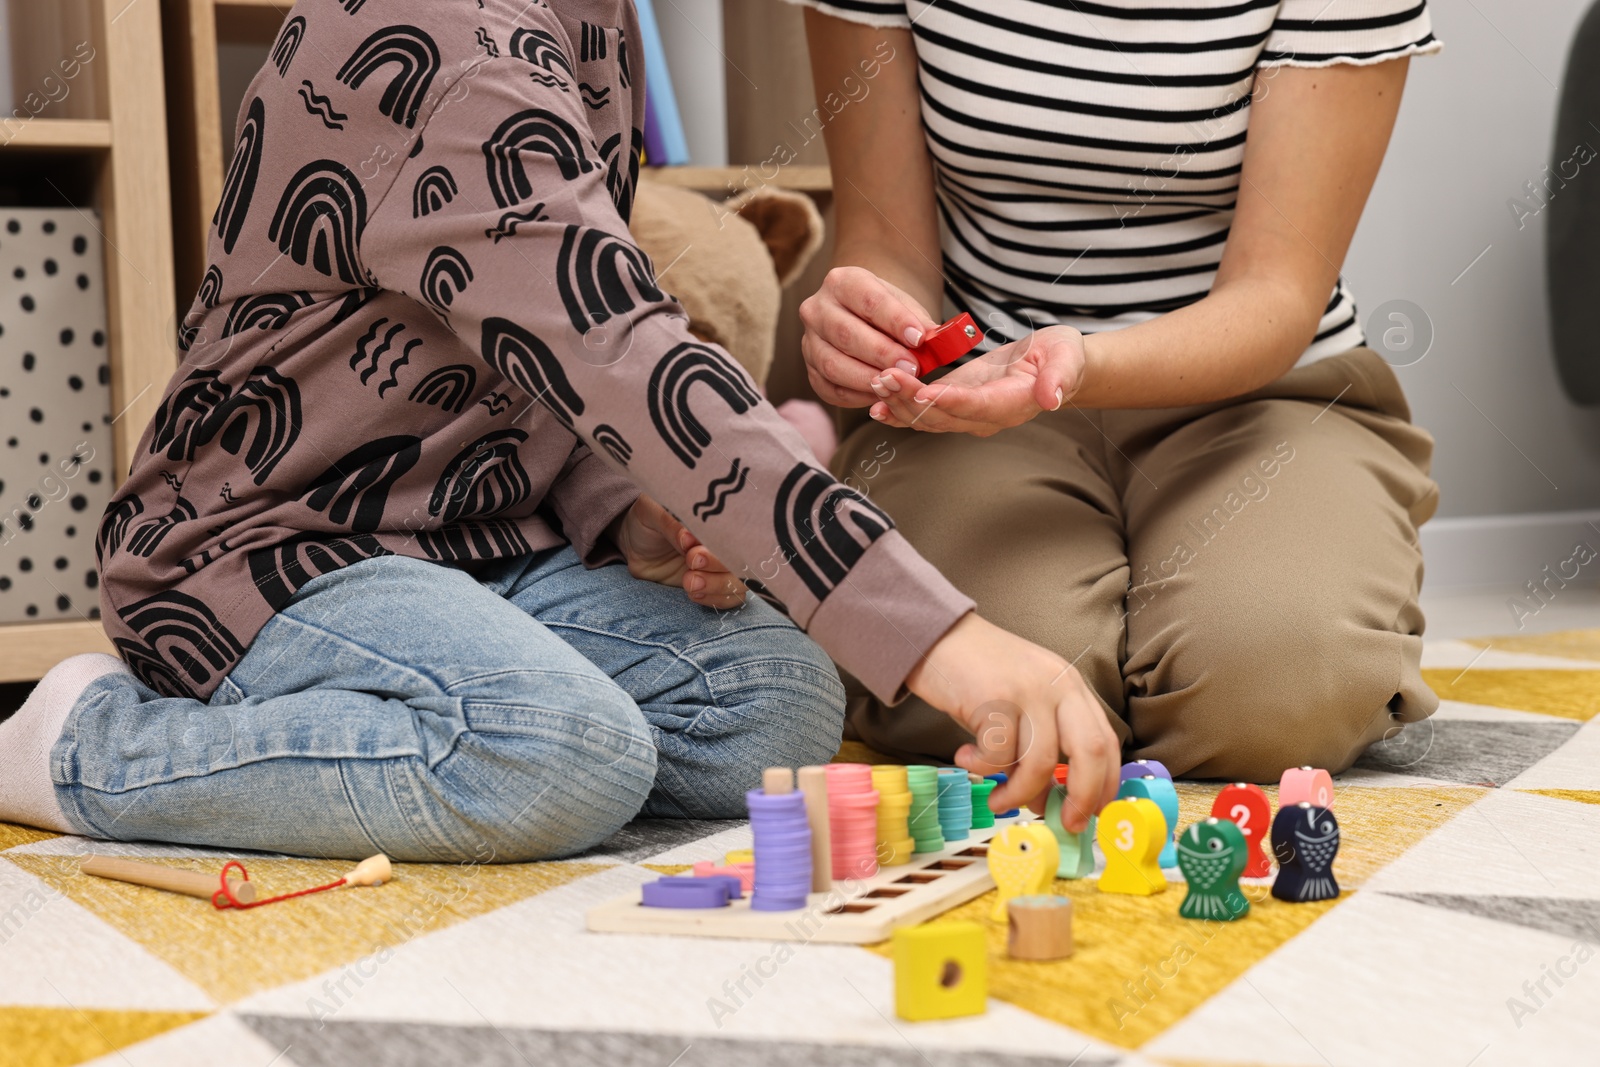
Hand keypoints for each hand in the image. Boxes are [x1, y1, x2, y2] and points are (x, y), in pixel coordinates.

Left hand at [610, 495, 746, 608]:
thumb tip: (688, 538)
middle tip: (691, 567)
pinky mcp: (712, 586)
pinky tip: (693, 595)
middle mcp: (724, 545)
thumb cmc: (646, 521)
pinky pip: (728, 599)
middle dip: (719, 568)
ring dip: (717, 587)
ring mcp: (720, 567)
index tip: (694, 553)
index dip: (720, 547)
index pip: (734, 535)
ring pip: (739, 583)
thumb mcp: (652, 514)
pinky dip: (714, 600)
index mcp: (716, 521)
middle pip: (742, 562)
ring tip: (689, 583)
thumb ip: (670, 524)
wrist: (634, 545)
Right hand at [799, 266, 941, 406]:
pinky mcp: (810, 370)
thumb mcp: (904, 308)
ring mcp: (809, 341)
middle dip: (882, 354)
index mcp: (842, 282)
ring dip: (868, 378)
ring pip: (833, 364)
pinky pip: (829, 388)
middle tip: (911, 368)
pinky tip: (880, 395)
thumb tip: (938, 341)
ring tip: (896, 384)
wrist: (861, 320)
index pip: (868, 300)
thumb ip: (920, 323)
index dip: (894, 320)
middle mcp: (817, 309)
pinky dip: (856, 395)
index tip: (918, 338)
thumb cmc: (885, 313)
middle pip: (846, 333)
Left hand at [868, 325, 1085, 435]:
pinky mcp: (954, 404)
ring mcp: (967, 415)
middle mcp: (986, 417)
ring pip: (928, 419)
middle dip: (910, 400)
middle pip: (942, 417)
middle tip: (883, 378)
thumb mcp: (1068, 357)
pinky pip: (924, 414)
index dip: (949, 402)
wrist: (1054, 366)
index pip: (976, 406)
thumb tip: (1051, 399)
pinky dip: (900, 409)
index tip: (923, 393)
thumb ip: (1060, 377)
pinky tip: (876, 403)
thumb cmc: (1062, 356)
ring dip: (899, 404)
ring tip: (875, 385)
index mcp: (1012, 404)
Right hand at [907, 614, 1121, 830]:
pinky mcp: (994, 698)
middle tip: (1065, 823)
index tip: (1091, 814)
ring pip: (1040, 761)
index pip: (1106, 741)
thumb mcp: (1024, 699)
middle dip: (1081, 797)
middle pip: (1089, 751)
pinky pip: (997, 754)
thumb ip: (1042, 739)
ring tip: (998, 800)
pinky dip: (981, 767)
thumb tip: (1050, 799)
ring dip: (1018, 793)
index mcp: (1071, 686)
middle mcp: (1057, 685)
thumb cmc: (977, 674)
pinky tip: (966, 758)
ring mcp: (1027, 690)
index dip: (1104, 784)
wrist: (936, 635)